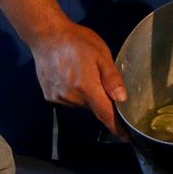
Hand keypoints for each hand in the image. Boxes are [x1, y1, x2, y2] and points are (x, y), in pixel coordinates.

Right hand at [28, 21, 127, 136]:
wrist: (47, 36)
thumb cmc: (76, 41)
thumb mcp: (101, 54)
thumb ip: (112, 78)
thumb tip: (122, 99)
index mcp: (87, 87)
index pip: (105, 113)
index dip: (116, 127)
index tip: (125, 137)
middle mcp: (71, 97)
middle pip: (93, 106)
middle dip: (99, 95)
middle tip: (95, 73)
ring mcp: (58, 98)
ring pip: (80, 103)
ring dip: (84, 93)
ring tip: (79, 70)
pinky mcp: (49, 96)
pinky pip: (67, 99)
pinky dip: (72, 91)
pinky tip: (68, 74)